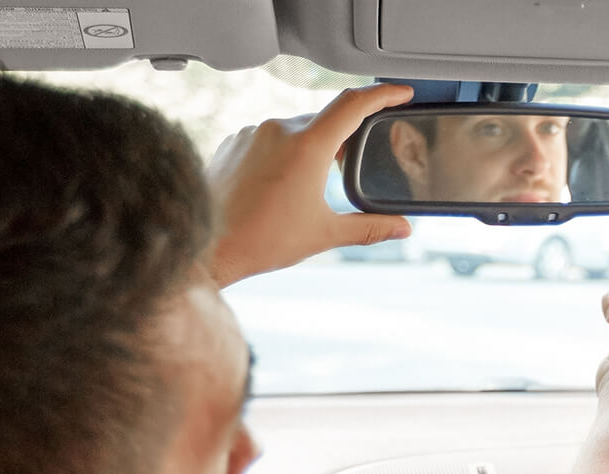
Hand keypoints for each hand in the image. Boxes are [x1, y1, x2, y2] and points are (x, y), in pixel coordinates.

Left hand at [204, 84, 414, 286]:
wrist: (206, 245)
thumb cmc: (260, 240)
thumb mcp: (324, 234)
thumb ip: (369, 227)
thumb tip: (402, 228)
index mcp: (307, 146)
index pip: (354, 104)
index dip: (384, 94)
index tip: (401, 93)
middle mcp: (279, 130)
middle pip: (327, 119)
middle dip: (345, 135)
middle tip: (355, 161)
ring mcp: (253, 133)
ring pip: (297, 128)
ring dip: (312, 146)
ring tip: (312, 182)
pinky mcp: (235, 141)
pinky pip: (270, 136)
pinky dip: (284, 151)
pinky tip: (281, 182)